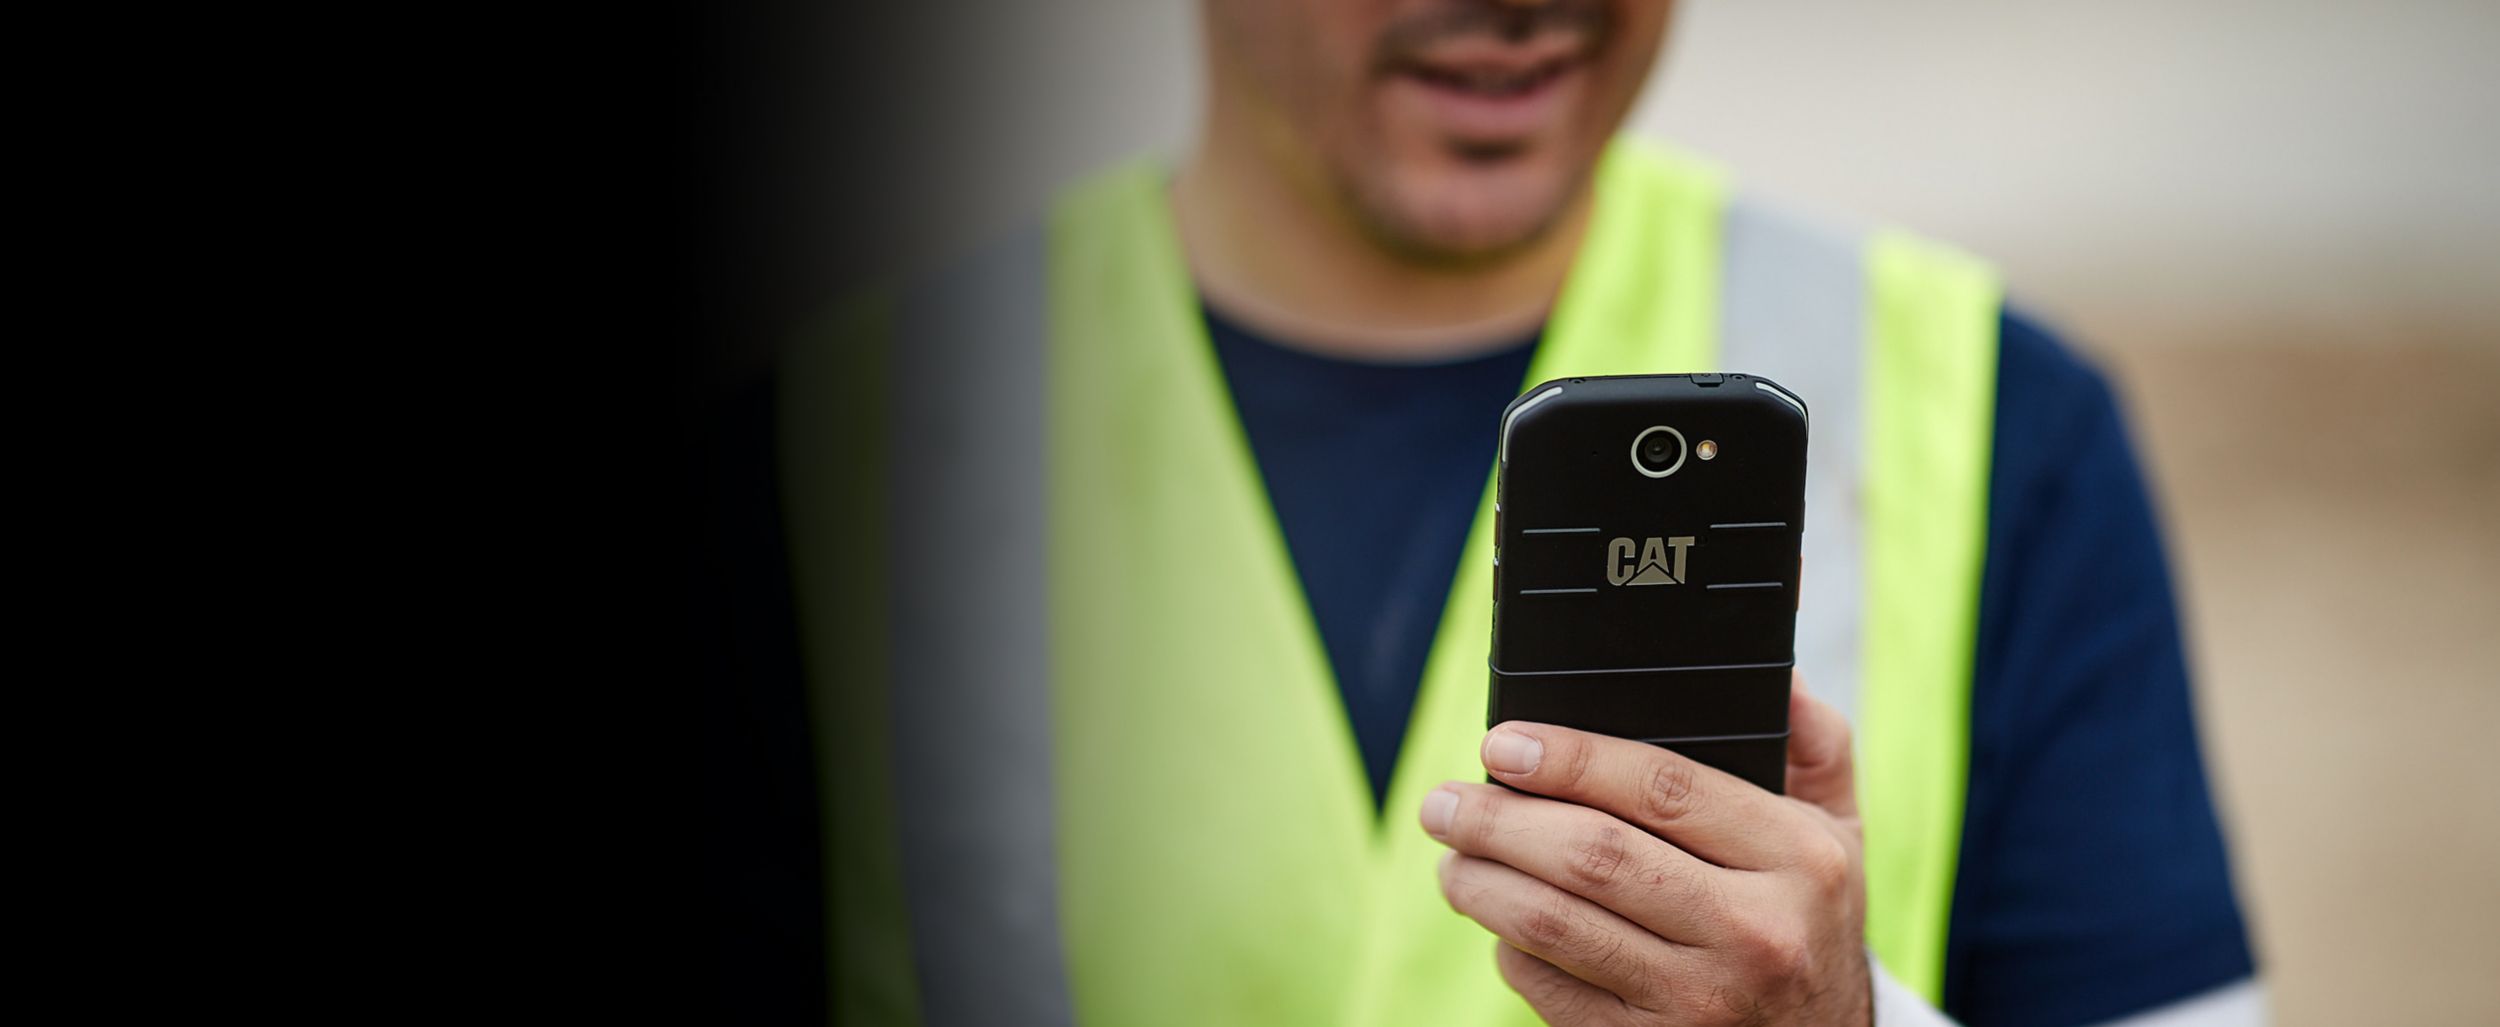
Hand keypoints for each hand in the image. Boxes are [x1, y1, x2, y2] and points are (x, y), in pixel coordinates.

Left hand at [1419, 674, 1869, 1025]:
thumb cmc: (1810, 918)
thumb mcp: (1839, 828)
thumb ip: (1813, 741)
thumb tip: (1776, 672)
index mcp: (1797, 857)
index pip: (1662, 788)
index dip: (1570, 758)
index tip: (1503, 745)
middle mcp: (1753, 932)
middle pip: (1592, 857)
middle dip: (1497, 821)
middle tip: (1443, 803)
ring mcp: (1699, 1000)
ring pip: (1554, 926)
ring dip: (1481, 884)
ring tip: (1452, 859)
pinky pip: (1550, 989)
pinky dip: (1509, 949)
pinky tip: (1499, 923)